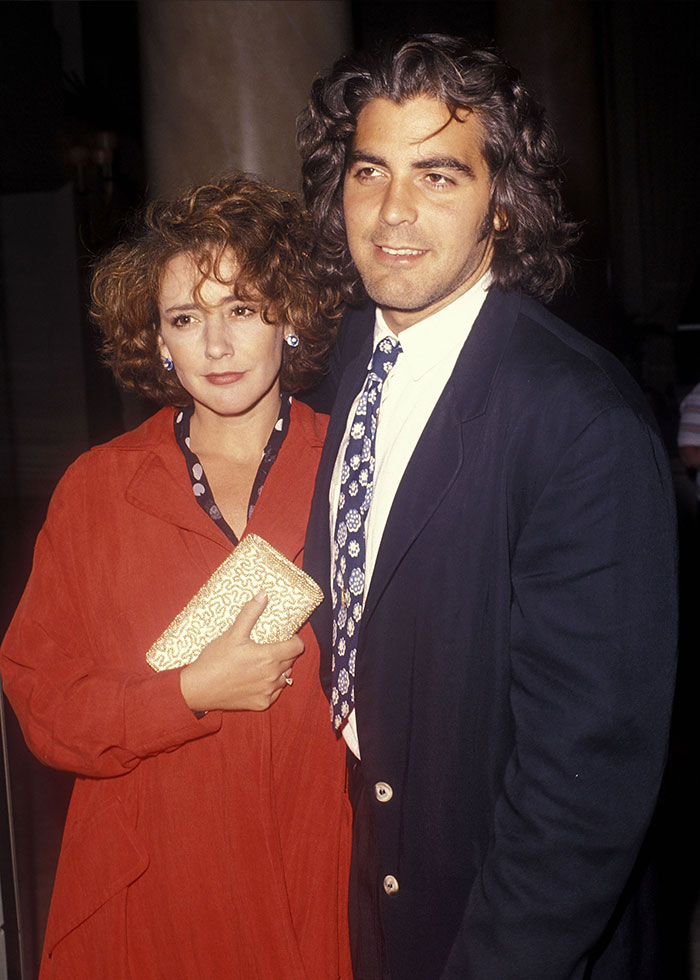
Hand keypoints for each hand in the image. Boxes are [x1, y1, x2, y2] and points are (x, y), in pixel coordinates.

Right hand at [179, 592, 303, 712]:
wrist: (198, 689)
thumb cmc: (215, 660)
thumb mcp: (233, 633)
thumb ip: (250, 613)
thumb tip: (263, 594)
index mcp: (269, 657)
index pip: (297, 647)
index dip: (294, 640)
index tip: (286, 637)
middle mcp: (272, 677)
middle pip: (291, 661)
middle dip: (285, 653)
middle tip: (270, 647)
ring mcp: (268, 692)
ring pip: (284, 677)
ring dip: (279, 669)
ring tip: (263, 663)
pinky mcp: (261, 704)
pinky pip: (275, 692)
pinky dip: (270, 685)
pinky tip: (257, 679)